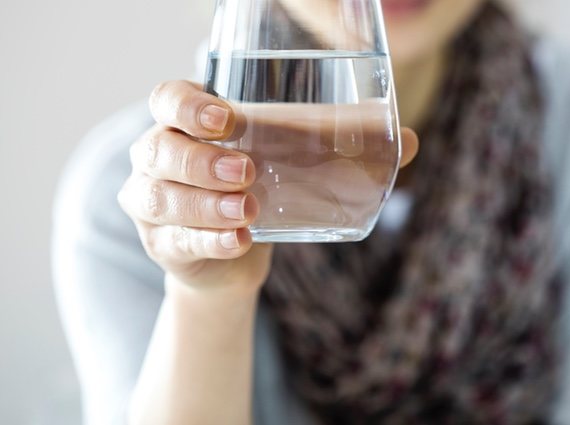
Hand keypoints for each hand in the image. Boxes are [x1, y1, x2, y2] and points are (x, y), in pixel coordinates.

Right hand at [118, 81, 418, 294]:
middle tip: (247, 170)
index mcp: (186, 125)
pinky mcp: (163, 244)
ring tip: (249, 209)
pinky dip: (209, 241)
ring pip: (159, 197)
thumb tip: (409, 141)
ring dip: (205, 204)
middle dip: (201, 159)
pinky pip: (176, 241)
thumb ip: (340, 150)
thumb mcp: (290, 165)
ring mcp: (152, 203)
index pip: (167, 100)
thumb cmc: (259, 190)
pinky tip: (239, 241)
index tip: (227, 119)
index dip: (188, 105)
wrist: (231, 254)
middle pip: (158, 148)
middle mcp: (158, 158)